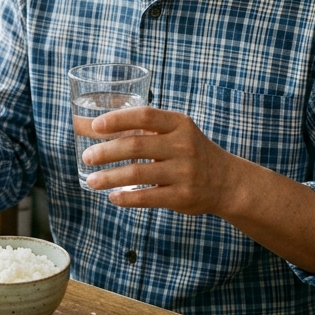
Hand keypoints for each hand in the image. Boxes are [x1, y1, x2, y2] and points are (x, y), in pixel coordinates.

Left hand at [82, 107, 233, 214]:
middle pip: (136, 146)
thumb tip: (90, 125)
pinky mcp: (182, 196)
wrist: (227, 181)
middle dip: (106, 151)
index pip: (145, 115)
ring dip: (110, 177)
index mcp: (179, 124)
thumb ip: (142, 129)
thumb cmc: (190, 151)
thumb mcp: (175, 132)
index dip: (118, 119)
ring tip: (92, 180)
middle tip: (87, 156)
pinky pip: (148, 197)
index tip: (95, 126)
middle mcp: (183, 145)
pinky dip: (126, 198)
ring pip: (138, 173)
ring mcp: (184, 172)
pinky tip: (113, 197)